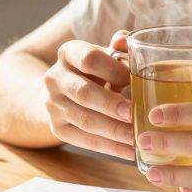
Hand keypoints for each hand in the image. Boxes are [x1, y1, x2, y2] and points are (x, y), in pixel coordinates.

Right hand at [43, 30, 133, 159]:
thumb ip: (119, 48)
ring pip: (85, 120)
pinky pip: (85, 140)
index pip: (88, 58)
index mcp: (68, 53)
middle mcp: (54, 78)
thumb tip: (125, 39)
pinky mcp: (58, 129)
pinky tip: (130, 152)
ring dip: (113, 131)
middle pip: (83, 92)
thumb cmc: (97, 71)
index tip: (133, 79)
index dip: (112, 70)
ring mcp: (53, 105)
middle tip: (133, 114)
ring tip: (138, 137)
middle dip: (110, 105)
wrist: (64, 93)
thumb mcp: (106, 56)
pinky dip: (110, 147)